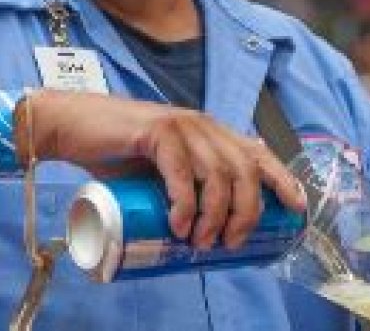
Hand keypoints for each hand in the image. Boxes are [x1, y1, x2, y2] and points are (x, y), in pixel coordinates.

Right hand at [15, 90, 305, 249]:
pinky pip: (182, 172)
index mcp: (208, 132)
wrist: (73, 127)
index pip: (256, 152)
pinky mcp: (156, 132)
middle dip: (245, 213)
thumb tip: (208, 222)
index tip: (296, 209)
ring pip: (217, 174)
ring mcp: (179, 125)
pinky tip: (179, 225)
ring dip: (214, 216)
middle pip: (243, 170)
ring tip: (198, 242)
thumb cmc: (116, 153)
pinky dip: (185, 203)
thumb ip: (184, 179)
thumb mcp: (160, 167)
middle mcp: (200, 124)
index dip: (281, 179)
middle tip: (227, 244)